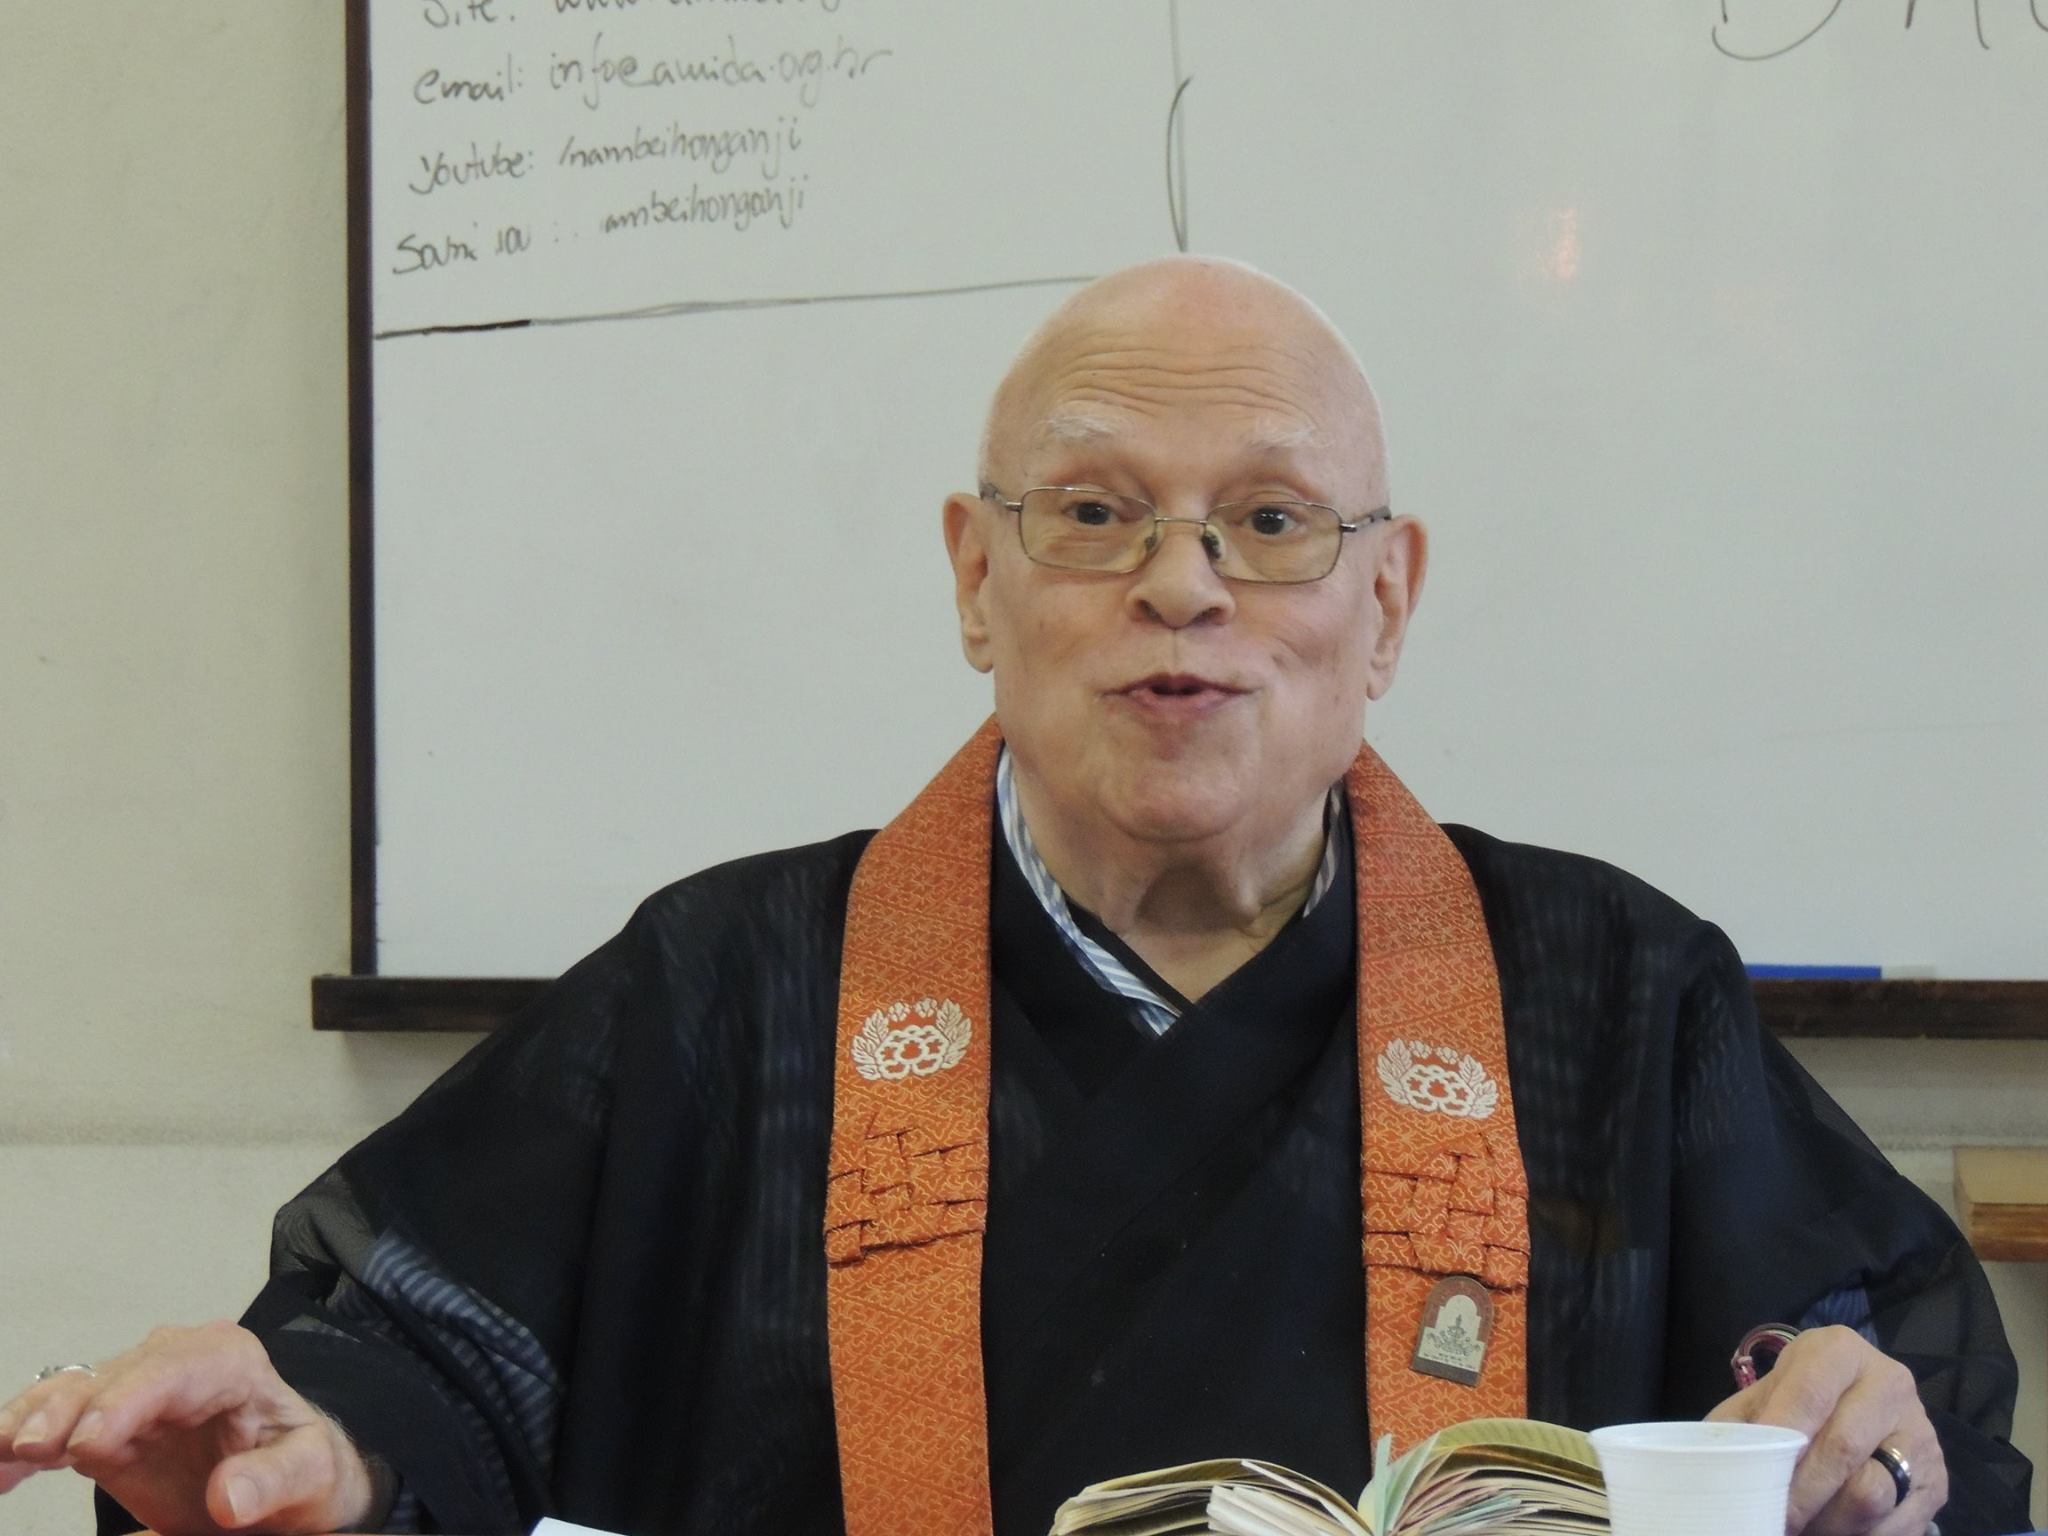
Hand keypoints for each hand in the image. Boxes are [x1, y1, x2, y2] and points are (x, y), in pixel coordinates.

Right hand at [0, 1321, 375, 1534]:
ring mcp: (135, 1392)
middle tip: (27, 1448)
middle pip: (112, 1376)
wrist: (290, 1476)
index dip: (127, 1400)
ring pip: (71, 1393)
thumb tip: (228, 1497)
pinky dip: (17, 1440)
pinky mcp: (106, 1426)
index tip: (90, 1445)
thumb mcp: (311, 1473)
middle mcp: (175, 1363)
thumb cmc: (304, 1465)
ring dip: (28, 1419)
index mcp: (229, 1361)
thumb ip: (274, 1480)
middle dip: (65, 1408)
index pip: (174, 1368)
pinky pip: (55, 1424)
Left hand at [1706, 1324, 1944, 1535]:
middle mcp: (1890, 1383)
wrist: (1861, 1404)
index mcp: (1840, 1352)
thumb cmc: (1797, 1401)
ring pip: (1871, 1494)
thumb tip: (1707, 1464)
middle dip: (1799, 1495)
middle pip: (1841, 1450)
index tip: (1756, 1478)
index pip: (1808, 1396)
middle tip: (1772, 1519)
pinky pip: (1896, 1525)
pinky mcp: (1938, 1481)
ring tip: (1800, 1527)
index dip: (1780, 1441)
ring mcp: (1920, 1432)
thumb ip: (1737, 1424)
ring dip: (1827, 1522)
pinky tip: (1831, 1530)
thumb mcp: (1764, 1397)